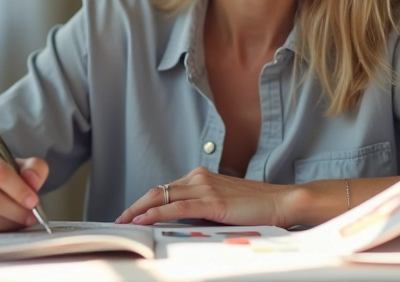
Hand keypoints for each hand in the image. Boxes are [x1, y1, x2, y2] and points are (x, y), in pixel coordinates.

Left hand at [115, 166, 299, 226]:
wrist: (281, 202)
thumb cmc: (256, 207)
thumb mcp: (222, 205)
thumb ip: (201, 209)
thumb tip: (179, 223)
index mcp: (201, 177)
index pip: (164, 189)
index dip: (144, 201)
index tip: (130, 214)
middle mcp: (199, 177)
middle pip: (157, 191)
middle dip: (135, 206)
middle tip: (119, 220)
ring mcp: (205, 187)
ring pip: (163, 197)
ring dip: (139, 210)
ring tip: (124, 223)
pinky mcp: (212, 201)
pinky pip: (177, 208)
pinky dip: (157, 213)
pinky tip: (144, 220)